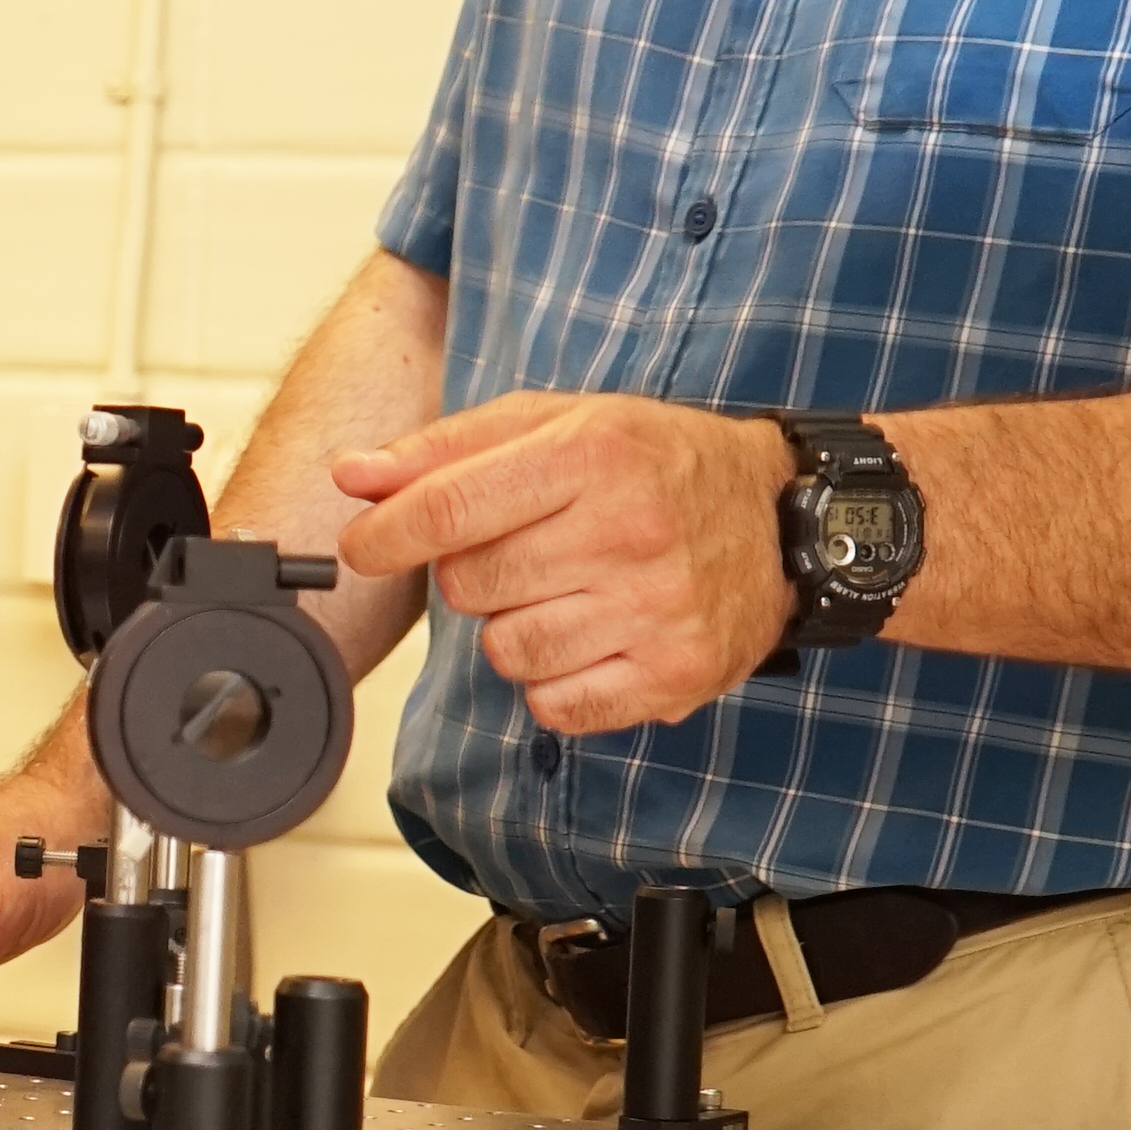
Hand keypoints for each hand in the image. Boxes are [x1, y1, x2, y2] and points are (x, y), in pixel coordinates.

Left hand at [329, 390, 793, 732]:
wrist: (778, 518)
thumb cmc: (653, 462)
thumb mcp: (554, 424)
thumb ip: (444, 450)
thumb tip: (351, 477)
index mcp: (592, 455)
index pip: (448, 508)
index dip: (385, 535)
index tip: (362, 546)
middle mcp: (629, 532)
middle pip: (470, 584)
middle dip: (472, 572)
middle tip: (522, 550)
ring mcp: (656, 611)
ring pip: (507, 651)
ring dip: (513, 627)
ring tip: (564, 590)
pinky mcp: (675, 675)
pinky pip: (555, 705)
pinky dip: (553, 680)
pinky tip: (589, 635)